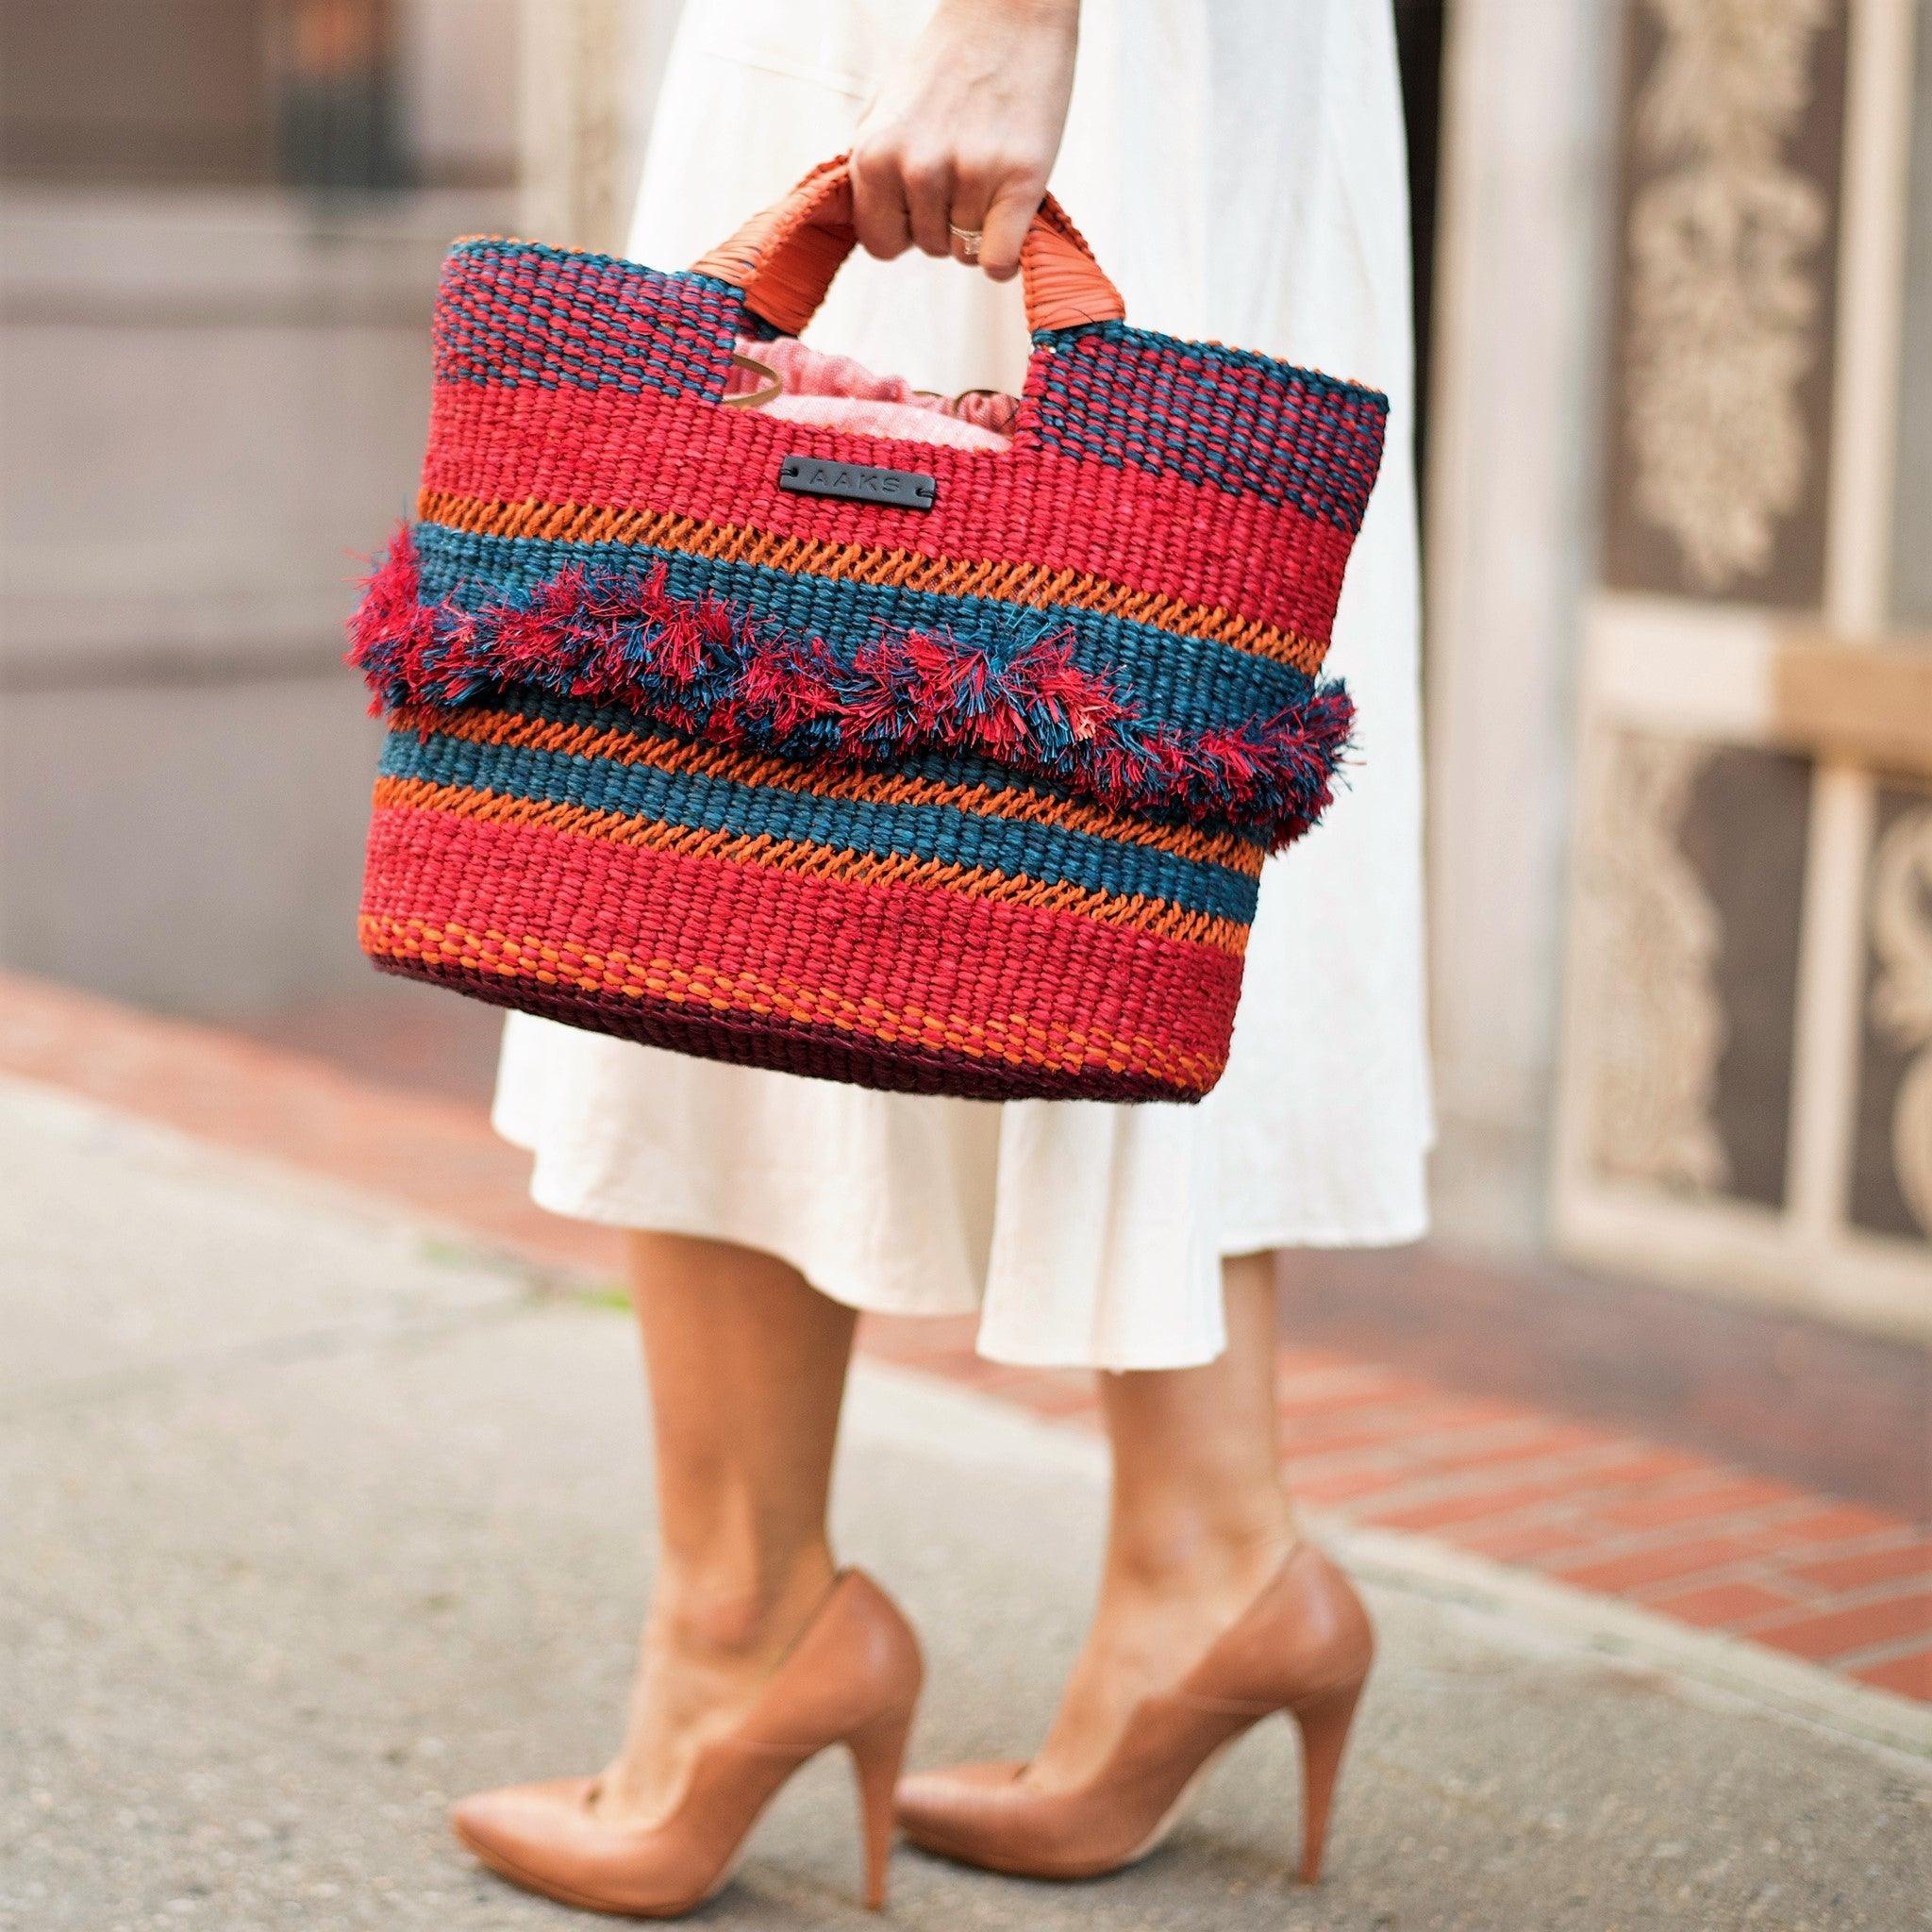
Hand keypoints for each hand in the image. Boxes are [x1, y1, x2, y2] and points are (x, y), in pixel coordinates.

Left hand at [849, 0, 1078, 281]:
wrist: (1009, 10)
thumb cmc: (948, 63)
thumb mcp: (887, 111)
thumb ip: (871, 169)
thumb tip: (867, 226)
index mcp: (874, 155)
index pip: (879, 245)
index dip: (904, 230)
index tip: (923, 203)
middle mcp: (917, 169)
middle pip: (928, 248)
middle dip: (946, 222)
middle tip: (966, 169)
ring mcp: (969, 174)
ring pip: (966, 252)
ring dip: (980, 226)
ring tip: (990, 171)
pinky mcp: (1020, 180)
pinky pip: (998, 261)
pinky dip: (1006, 257)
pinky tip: (1012, 223)